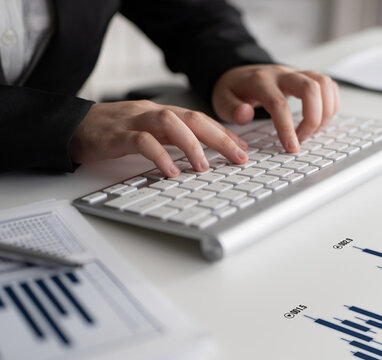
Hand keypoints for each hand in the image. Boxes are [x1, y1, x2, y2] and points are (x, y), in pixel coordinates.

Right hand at [69, 100, 248, 176]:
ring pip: (171, 123)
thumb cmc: (112, 133)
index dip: (225, 134)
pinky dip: (159, 156)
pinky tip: (171, 172)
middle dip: (221, 138)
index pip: (201, 120)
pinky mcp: (116, 134)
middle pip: (194, 118)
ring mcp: (134, 121)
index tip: (245, 151)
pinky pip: (142, 141)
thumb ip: (174, 142)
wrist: (70, 126)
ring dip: (192, 145)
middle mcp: (153, 113)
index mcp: (163, 114)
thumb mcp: (148, 135)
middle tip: (239, 158)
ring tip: (205, 167)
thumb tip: (205, 160)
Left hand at [211, 64, 339, 152]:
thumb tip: (245, 115)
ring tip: (314, 130)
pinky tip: (321, 119)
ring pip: (324, 83)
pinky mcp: (306, 77)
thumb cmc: (233, 90)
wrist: (240, 73)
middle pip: (310, 88)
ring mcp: (297, 73)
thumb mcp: (221, 100)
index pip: (279, 103)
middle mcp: (282, 74)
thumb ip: (231, 108)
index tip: (292, 147)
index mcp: (260, 81)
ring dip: (326, 111)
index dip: (287, 127)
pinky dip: (331, 103)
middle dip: (313, 118)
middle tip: (303, 138)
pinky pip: (328, 85)